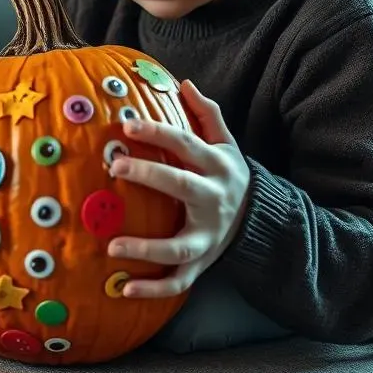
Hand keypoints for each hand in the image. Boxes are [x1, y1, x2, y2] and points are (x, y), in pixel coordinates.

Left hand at [106, 79, 250, 297]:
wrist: (260, 220)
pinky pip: (177, 282)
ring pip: (178, 247)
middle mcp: (213, 201)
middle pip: (182, 187)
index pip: (185, 144)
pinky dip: (152, 290)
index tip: (127, 126)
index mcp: (216, 167)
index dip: (158, 134)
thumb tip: (184, 82)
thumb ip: (207, 114)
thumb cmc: (226, 175)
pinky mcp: (201, 264)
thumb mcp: (226, 144)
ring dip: (146, 249)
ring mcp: (207, 237)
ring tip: (112, 247)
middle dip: (150, 177)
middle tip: (115, 168)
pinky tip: (124, 289)